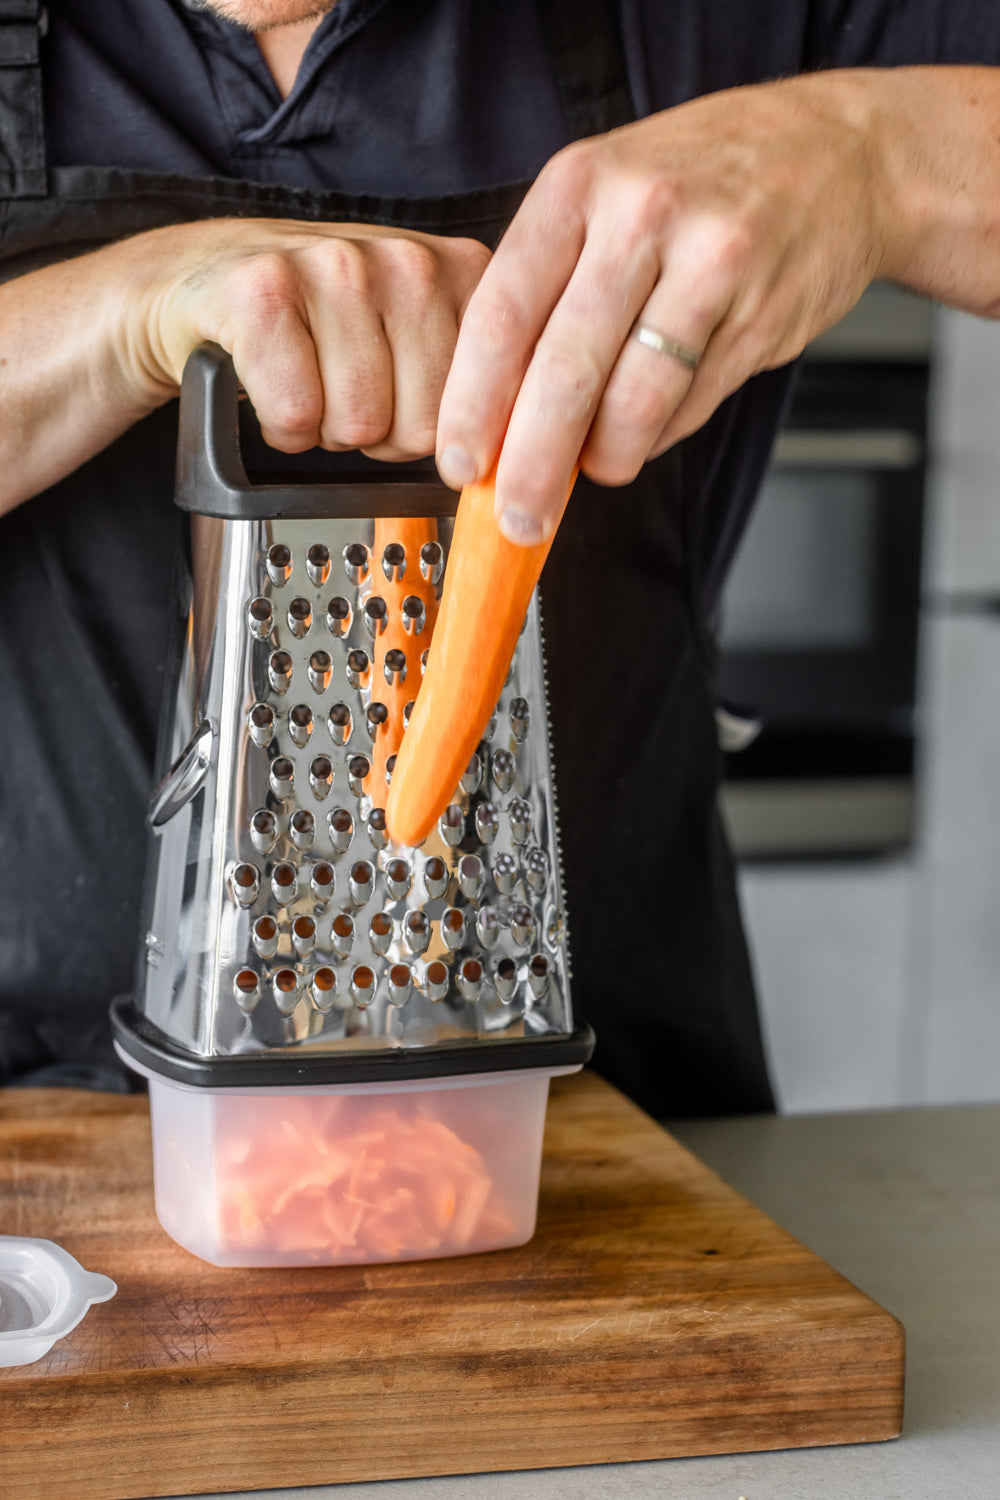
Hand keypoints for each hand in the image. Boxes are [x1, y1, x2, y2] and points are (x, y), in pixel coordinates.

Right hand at [130, 217, 489, 458]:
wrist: (204, 278)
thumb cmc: (320, 324)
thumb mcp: (416, 343)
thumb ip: (475, 386)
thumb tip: (512, 461)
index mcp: (463, 274)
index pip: (481, 414)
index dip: (432, 434)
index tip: (403, 406)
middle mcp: (408, 260)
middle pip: (421, 429)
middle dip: (380, 436)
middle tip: (345, 392)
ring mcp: (336, 266)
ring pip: (358, 425)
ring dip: (325, 431)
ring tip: (308, 382)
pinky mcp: (264, 289)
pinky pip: (296, 414)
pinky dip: (279, 426)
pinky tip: (270, 386)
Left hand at [435, 72, 891, 541]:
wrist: (838, 151)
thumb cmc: (698, 182)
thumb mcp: (605, 195)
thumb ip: (547, 288)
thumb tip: (495, 415)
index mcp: (579, 185)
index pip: (502, 313)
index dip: (472, 403)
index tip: (459, 464)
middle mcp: (642, 215)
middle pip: (565, 369)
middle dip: (532, 464)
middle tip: (517, 519)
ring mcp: (711, 262)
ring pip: (635, 400)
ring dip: (605, 459)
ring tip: (596, 468)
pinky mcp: (763, 314)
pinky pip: (690, 405)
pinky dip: (658, 436)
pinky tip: (648, 428)